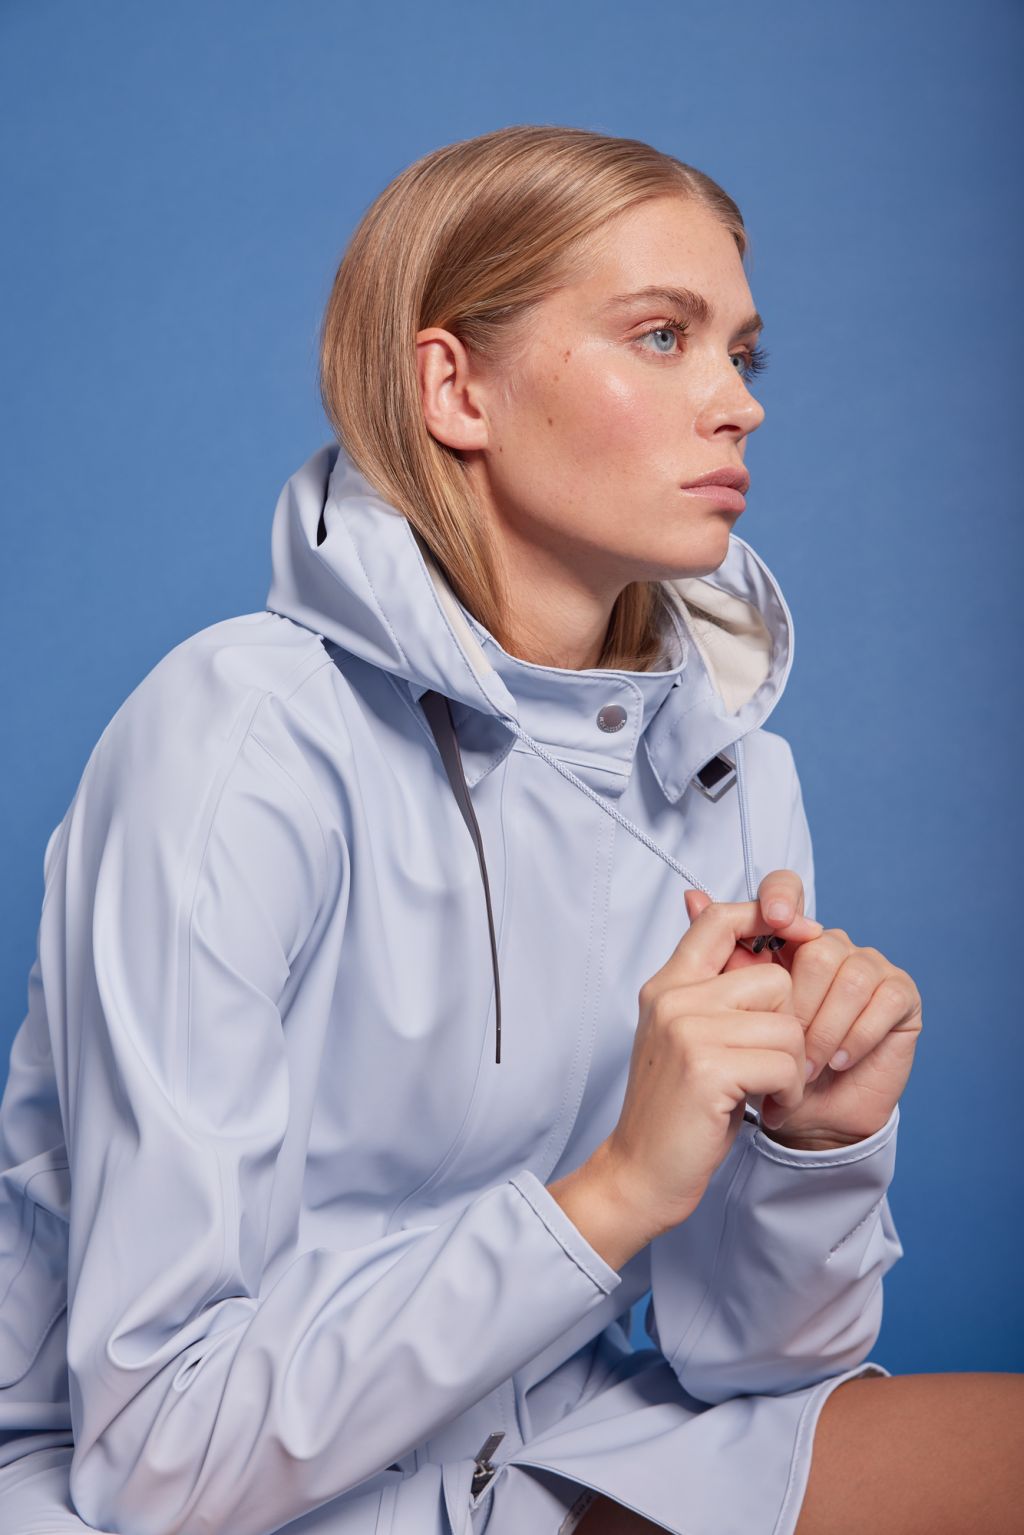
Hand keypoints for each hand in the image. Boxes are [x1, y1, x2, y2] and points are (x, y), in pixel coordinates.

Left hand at [685, 872, 921, 1148]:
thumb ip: (715, 957)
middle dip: (797, 1004)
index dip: (782, 895)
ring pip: (849, 974)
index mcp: (786, 941)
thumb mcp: (730, 1014)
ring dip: (823, 1028)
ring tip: (804, 1067)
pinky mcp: (901, 997)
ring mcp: (868, 968)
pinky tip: (839, 1061)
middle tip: (783, 1046)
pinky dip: (857, 1035)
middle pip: (817, 945)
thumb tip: (692, 898)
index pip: (786, 889)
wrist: (799, 1119)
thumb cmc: (762, 1066)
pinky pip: (885, 998)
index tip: (775, 917)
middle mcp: (829, 946)